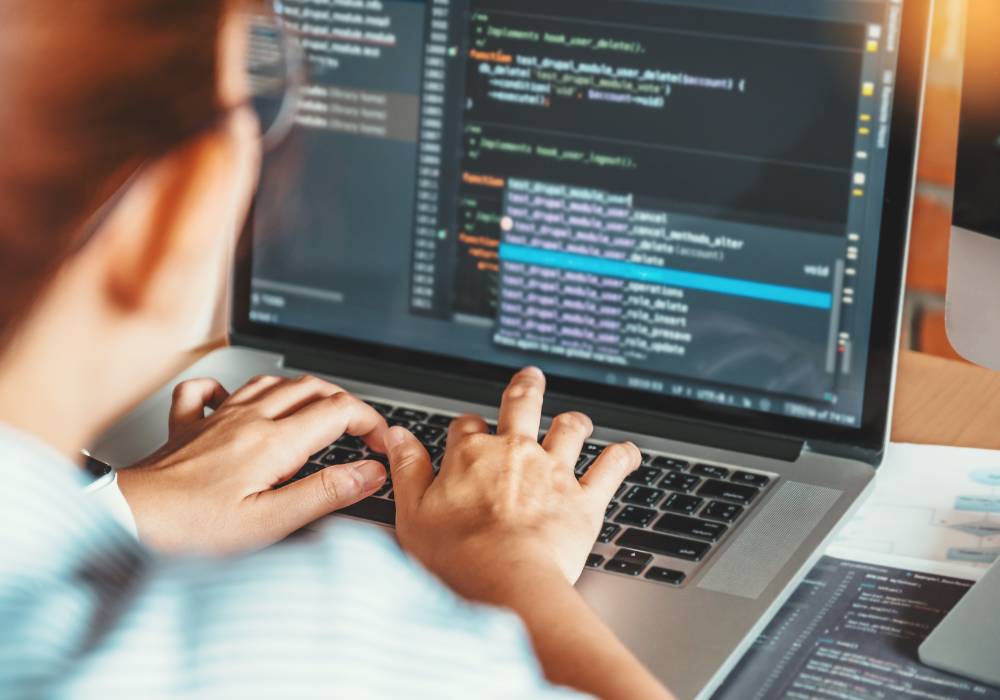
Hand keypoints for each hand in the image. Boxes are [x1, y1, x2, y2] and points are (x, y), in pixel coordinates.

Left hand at [117, 375, 387, 553]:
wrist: (127, 523)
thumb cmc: (192, 530)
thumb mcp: (271, 522)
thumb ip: (325, 492)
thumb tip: (369, 472)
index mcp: (273, 441)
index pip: (338, 410)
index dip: (369, 421)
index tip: (381, 444)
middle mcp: (248, 419)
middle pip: (312, 388)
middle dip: (345, 403)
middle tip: (359, 431)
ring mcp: (217, 419)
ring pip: (272, 382)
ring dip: (303, 392)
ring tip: (318, 413)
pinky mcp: (188, 428)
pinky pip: (210, 390)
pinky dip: (232, 389)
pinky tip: (237, 402)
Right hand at [386, 366, 641, 596]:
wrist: (506, 582)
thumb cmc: (456, 557)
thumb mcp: (413, 512)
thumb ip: (408, 469)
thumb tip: (398, 436)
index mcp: (471, 455)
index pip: (467, 426)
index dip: (468, 430)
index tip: (468, 437)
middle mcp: (516, 453)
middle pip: (522, 406)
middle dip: (525, 389)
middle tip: (530, 378)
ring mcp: (554, 473)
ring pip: (570, 429)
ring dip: (574, 421)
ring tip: (577, 419)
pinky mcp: (585, 499)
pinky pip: (610, 468)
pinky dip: (623, 457)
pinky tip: (629, 452)